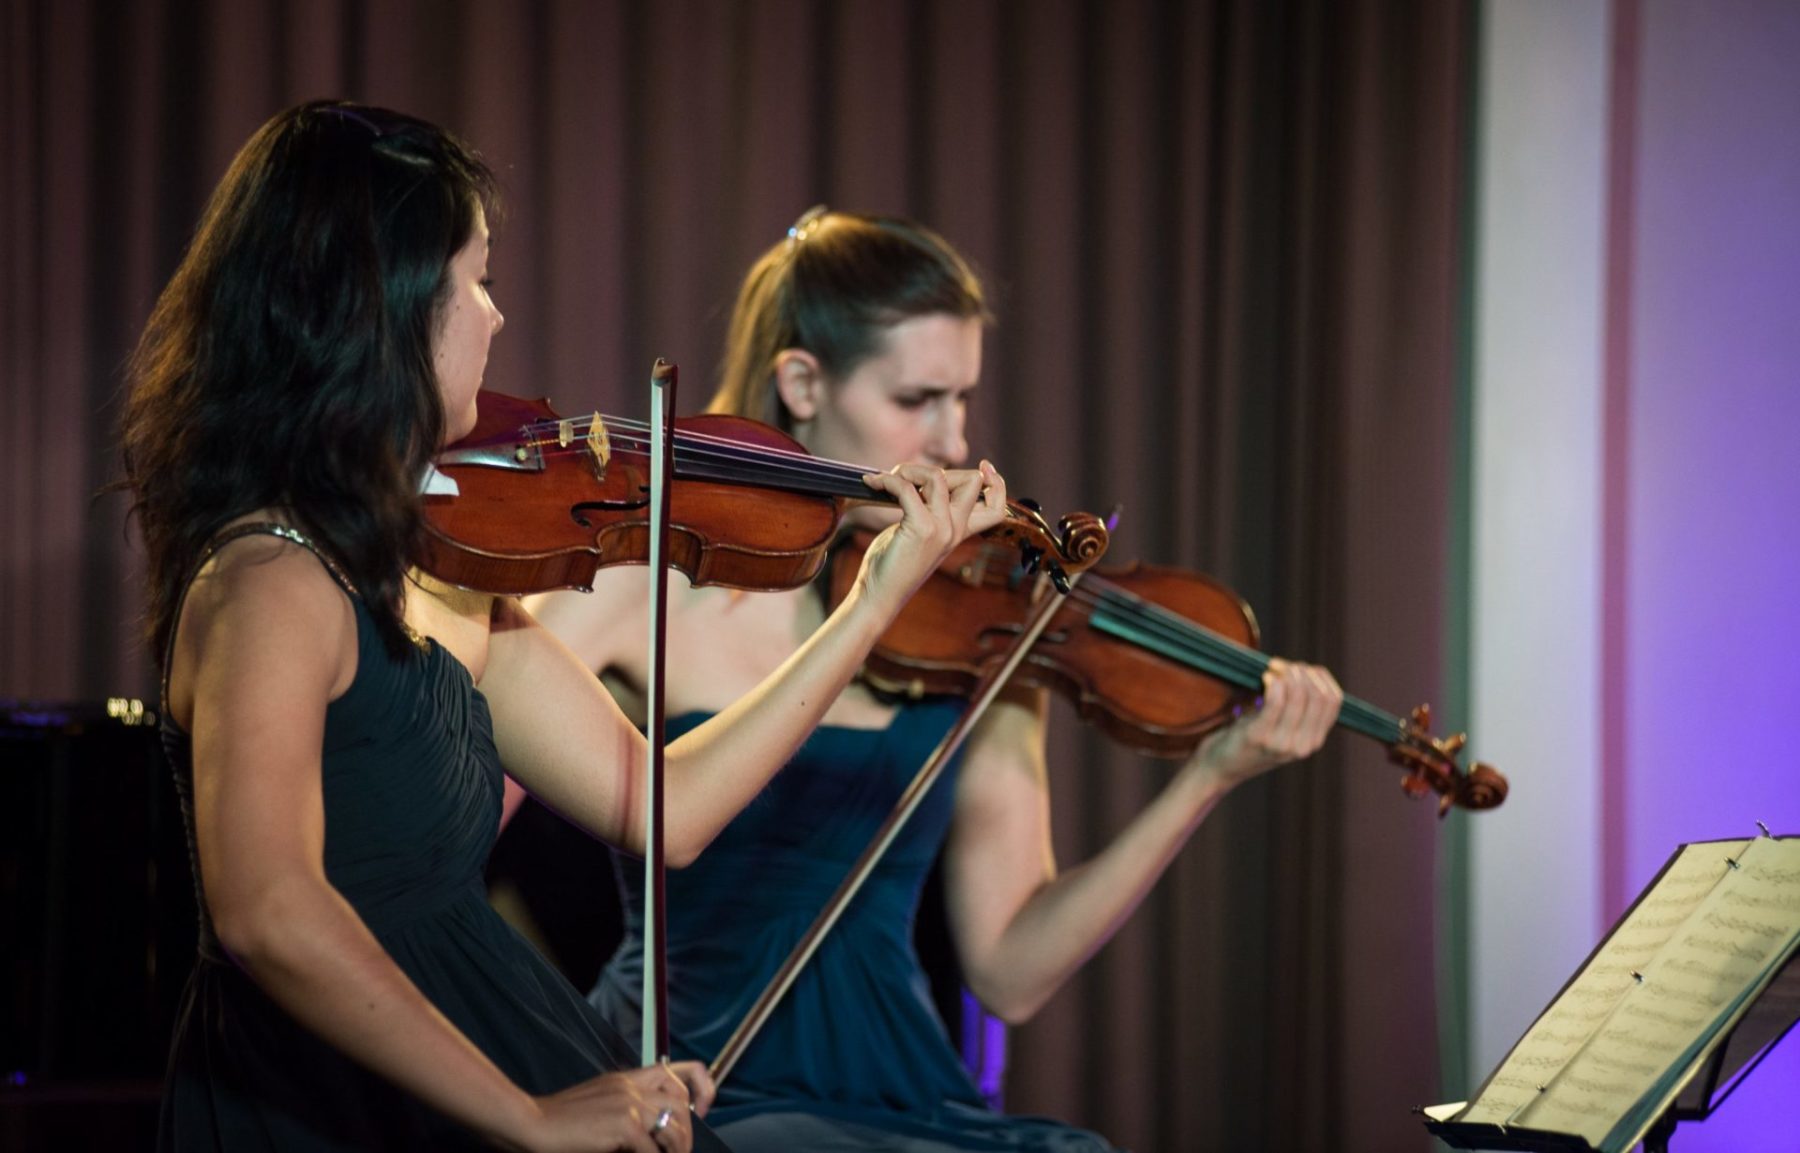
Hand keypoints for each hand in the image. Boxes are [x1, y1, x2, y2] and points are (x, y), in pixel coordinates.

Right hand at [521, 1063, 694, 1151]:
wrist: (531, 1124)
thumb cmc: (560, 1122)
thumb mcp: (600, 1105)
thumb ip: (628, 1109)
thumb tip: (655, 1135)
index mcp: (627, 1078)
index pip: (678, 1071)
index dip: (699, 1089)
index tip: (699, 1112)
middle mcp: (632, 1085)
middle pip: (681, 1101)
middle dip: (687, 1132)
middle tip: (679, 1152)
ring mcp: (630, 1102)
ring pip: (675, 1126)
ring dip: (677, 1150)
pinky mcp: (624, 1124)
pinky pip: (653, 1150)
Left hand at [854, 460, 1006, 611]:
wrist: (879, 596)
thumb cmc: (891, 564)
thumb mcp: (917, 532)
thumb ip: (926, 508)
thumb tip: (915, 479)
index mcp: (960, 532)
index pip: (997, 507)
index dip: (997, 483)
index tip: (983, 466)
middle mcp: (955, 529)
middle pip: (972, 481)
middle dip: (938, 468)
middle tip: (905, 478)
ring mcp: (941, 529)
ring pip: (938, 477)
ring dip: (909, 470)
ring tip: (886, 480)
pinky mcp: (921, 529)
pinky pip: (907, 488)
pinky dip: (888, 480)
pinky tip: (873, 483)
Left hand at [1182, 658, 1341, 790]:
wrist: (1220, 767)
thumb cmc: (1249, 738)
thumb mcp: (1282, 727)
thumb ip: (1298, 708)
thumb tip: (1306, 670)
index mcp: (1313, 741)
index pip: (1334, 700)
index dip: (1320, 676)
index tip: (1301, 668)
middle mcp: (1303, 745)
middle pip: (1318, 695)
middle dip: (1303, 672)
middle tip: (1281, 665)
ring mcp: (1282, 743)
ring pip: (1299, 694)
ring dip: (1287, 673)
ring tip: (1272, 669)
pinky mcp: (1259, 737)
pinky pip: (1275, 701)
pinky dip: (1273, 683)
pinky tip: (1265, 678)